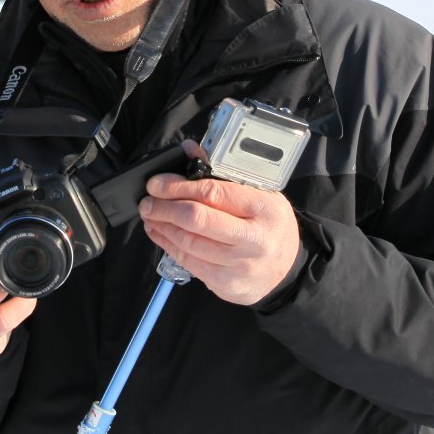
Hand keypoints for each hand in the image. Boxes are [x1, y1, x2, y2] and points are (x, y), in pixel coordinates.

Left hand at [138, 139, 300, 305]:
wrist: (285, 270)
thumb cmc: (268, 224)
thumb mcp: (258, 192)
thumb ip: (222, 171)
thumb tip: (187, 150)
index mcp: (263, 209)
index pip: (213, 193)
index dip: (178, 187)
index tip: (158, 183)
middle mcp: (253, 239)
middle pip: (196, 220)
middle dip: (164, 207)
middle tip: (148, 200)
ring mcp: (238, 265)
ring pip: (188, 242)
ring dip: (162, 226)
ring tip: (150, 214)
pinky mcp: (224, 283)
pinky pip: (188, 261)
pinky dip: (168, 244)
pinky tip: (160, 232)